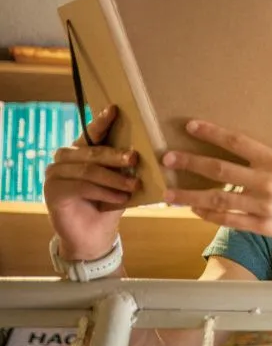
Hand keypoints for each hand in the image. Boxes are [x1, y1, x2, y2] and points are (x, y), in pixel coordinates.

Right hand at [43, 105, 139, 259]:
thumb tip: (145, 151)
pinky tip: (120, 199)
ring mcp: (54, 174)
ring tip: (133, 186)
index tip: (115, 109)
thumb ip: (125, 166)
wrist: (94, 236)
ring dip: (114, 179)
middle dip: (116, 155)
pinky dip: (104, 192)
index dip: (102, 120)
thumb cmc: (109, 203)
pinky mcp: (52, 192)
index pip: (92, 132)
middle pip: (92, 151)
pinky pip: (82, 187)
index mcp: (80, 151)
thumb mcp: (120, 181)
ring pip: (89, 170)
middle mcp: (64, 159)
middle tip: (134, 159)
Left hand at [161, 120, 271, 240]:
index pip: (236, 142)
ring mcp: (263, 206)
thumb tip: (239, 146)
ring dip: (189, 197)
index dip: (211, 133)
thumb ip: (270, 155)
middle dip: (190, 163)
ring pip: (217, 199)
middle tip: (168, 158)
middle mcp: (267, 182)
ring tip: (168, 195)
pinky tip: (195, 210)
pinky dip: (209, 215)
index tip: (191, 127)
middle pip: (219, 170)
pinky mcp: (263, 225)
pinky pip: (229, 220)